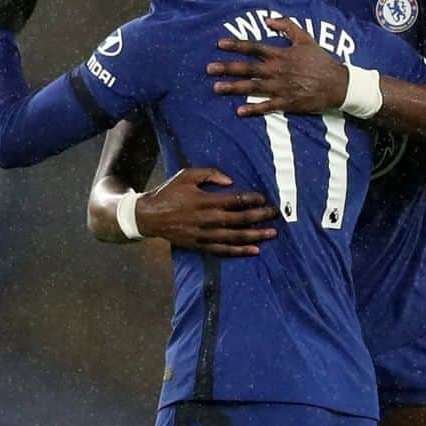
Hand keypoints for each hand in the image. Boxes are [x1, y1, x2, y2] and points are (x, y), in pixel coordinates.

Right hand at [135, 168, 278, 256]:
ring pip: (235, 237)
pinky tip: (254, 250)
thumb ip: (210, 174)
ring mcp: (204, 235)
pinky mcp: (200, 245)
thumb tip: (231, 181)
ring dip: (256, 235)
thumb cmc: (169, 192)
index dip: (252, 199)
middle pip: (240, 219)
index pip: (236, 200)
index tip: (264, 198)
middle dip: (260, 216)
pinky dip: (240, 251)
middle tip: (276, 214)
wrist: (149, 216)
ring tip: (272, 233)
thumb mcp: (187, 175)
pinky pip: (224, 250)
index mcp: (205, 200)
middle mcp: (207, 219)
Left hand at [207, 17, 348, 116]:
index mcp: (281, 54)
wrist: (338, 83)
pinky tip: (239, 111)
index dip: (236, 45)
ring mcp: (281, 87)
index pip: (254, 47)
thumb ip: (286, 25)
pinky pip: (267, 106)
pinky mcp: (287, 102)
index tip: (219, 45)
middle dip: (227, 68)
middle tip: (208, 69)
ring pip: (253, 87)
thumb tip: (268, 19)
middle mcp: (277, 70)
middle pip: (248, 68)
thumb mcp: (305, 38)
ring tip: (216, 88)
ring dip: (234, 88)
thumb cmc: (321, 60)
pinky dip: (253, 109)